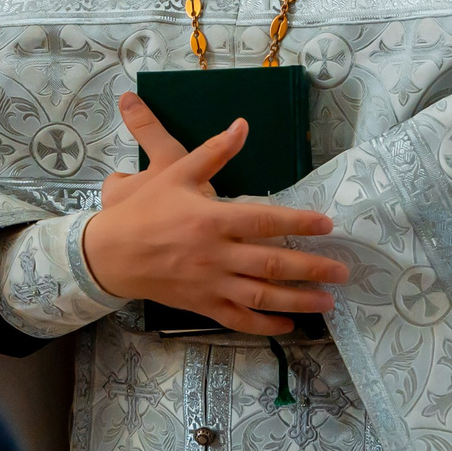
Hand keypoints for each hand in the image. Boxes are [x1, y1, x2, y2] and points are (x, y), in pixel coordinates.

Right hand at [81, 93, 347, 335]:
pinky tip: (288, 324)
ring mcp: (210, 283)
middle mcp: (216, 254)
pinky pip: (238, 319)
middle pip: (273, 263)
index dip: (299, 222)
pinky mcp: (201, 305)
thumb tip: (242, 125)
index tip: (326, 225)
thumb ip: (214, 152)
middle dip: (312, 268)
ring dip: (298, 300)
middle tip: (342, 272)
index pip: (265, 220)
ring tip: (328, 302)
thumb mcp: (176, 173)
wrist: (109, 254)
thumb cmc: (144, 211)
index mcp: (212, 219)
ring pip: (262, 296)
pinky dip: (264, 324)